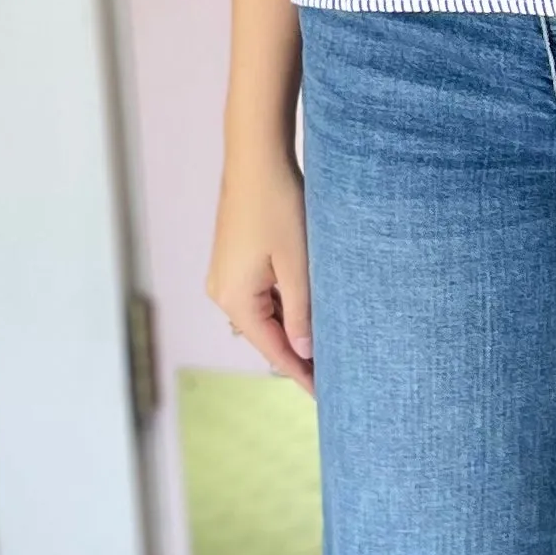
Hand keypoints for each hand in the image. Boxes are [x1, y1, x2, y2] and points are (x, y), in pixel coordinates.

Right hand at [209, 140, 313, 391]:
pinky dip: (285, 304)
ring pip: (265, 314)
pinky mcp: (233, 261)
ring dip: (293, 326)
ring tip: (328, 344)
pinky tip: (309, 307)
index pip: (273, 350)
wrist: (256, 159)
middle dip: (298, 353)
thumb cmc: (278, 207)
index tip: (325, 395)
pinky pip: (261, 294)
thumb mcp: (298, 265)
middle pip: (266, 336)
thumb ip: (302, 312)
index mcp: (235, 300)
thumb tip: (304, 349)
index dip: (301, 374)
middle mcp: (222, 292)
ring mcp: (225, 276)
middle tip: (334, 374)